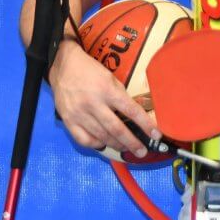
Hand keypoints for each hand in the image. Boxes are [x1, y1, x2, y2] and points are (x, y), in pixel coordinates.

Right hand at [49, 39, 160, 157]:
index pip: (131, 111)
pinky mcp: (68, 121)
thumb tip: (132, 114)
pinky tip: (104, 145)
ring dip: (116, 145)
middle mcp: (94, 104)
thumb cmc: (91, 71)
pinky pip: (83, 139)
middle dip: (132, 142)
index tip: (156, 135)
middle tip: (142, 151)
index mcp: (108, 91)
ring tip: (127, 149)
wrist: (64, 67)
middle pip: (116, 129)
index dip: (145, 124)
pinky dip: (96, 145)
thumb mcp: (111, 78)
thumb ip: (120, 96)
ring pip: (101, 136)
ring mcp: (79, 115)